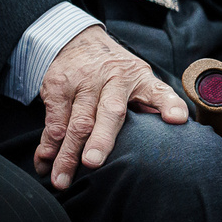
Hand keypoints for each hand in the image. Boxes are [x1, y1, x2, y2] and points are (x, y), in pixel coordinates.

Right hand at [36, 25, 185, 189]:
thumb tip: (172, 131)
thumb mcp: (139, 78)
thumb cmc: (114, 70)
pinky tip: (44, 163)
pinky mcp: (58, 87)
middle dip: (100, 139)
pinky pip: (52, 121)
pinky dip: (47, 144)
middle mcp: (112, 80)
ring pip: (75, 123)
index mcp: (138, 79)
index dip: (169, 105)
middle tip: (92, 163)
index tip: (176, 119)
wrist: (77, 40)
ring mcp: (82, 83)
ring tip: (61, 180)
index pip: (158, 92)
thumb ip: (152, 103)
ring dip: (66, 153)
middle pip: (108, 112)